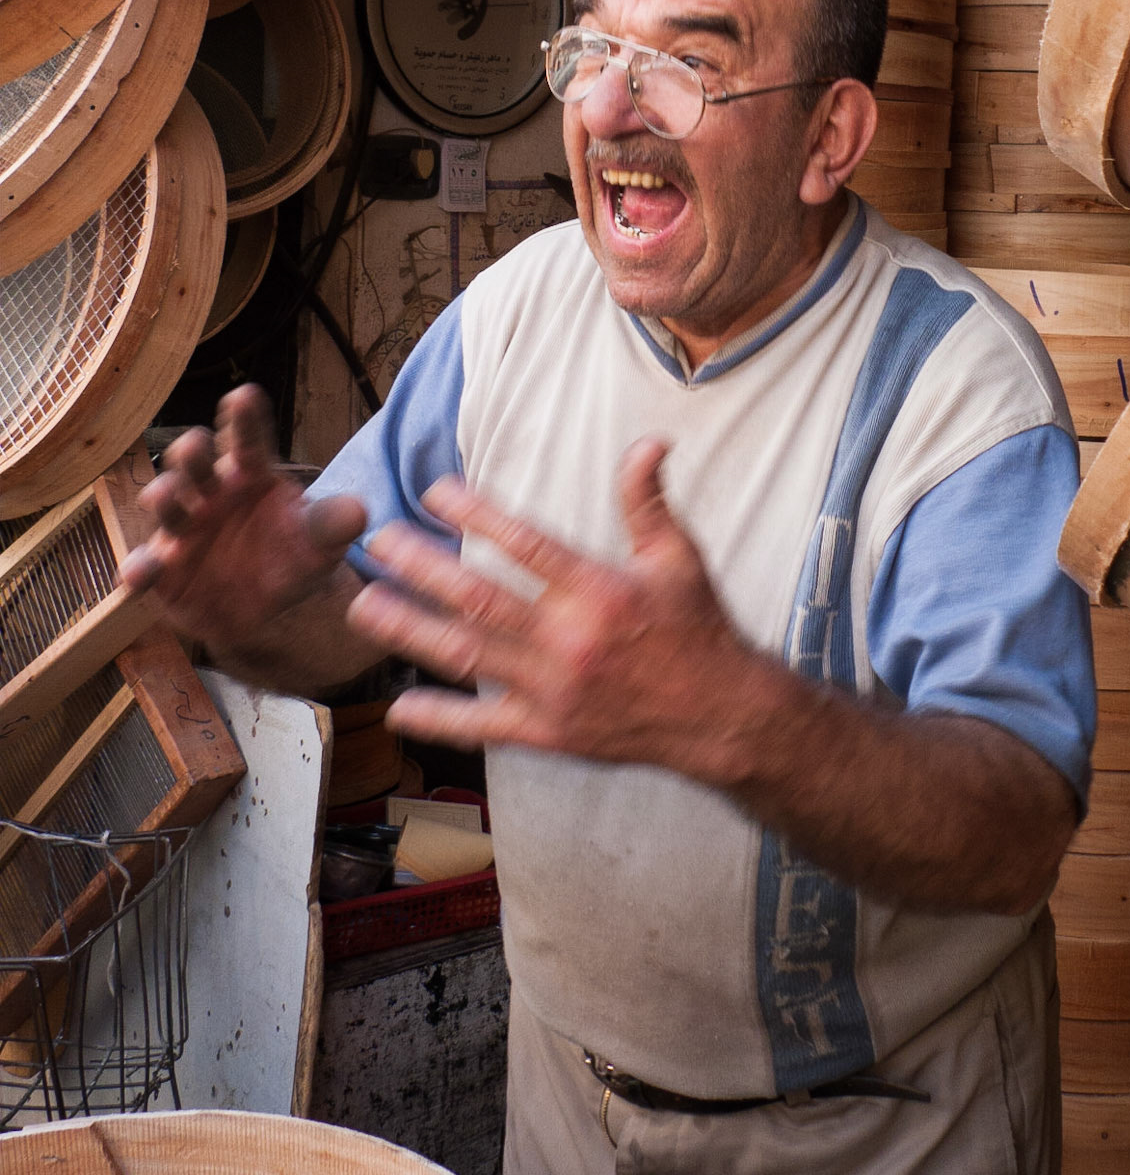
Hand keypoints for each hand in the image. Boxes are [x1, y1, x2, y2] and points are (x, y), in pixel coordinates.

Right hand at [120, 386, 366, 653]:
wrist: (271, 607)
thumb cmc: (293, 556)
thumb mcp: (321, 542)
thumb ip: (333, 524)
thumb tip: (359, 512)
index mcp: (250, 474)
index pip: (248, 440)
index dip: (244, 419)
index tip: (244, 395)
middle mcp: (210, 493)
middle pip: (194, 462)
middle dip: (191, 452)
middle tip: (195, 446)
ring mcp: (181, 528)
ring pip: (165, 503)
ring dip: (163, 497)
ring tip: (165, 498)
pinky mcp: (163, 569)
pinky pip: (145, 566)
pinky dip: (139, 569)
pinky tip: (138, 576)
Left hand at [349, 440, 769, 777]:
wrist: (721, 716)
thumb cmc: (698, 630)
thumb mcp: (679, 558)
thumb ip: (649, 501)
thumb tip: (648, 442)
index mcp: (600, 592)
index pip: (526, 545)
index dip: (478, 513)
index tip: (435, 491)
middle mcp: (570, 641)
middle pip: (480, 599)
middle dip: (422, 568)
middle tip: (377, 542)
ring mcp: (554, 690)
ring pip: (469, 656)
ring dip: (411, 631)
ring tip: (365, 607)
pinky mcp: (550, 732)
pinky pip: (486, 727)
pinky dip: (441, 720)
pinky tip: (398, 707)